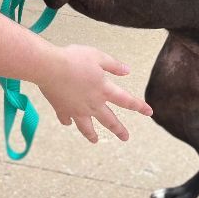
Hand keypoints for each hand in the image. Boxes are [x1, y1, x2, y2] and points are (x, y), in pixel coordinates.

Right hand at [35, 44, 152, 142]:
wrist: (49, 67)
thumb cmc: (73, 59)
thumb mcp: (97, 56)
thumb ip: (113, 65)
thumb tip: (127, 71)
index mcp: (104, 90)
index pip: (126, 101)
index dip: (139, 106)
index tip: (149, 112)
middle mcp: (92, 104)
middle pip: (109, 120)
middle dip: (118, 129)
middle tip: (125, 137)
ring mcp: (77, 109)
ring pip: (87, 127)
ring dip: (92, 134)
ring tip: (95, 140)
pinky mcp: (62, 109)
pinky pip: (66, 119)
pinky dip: (67, 121)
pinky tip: (68, 122)